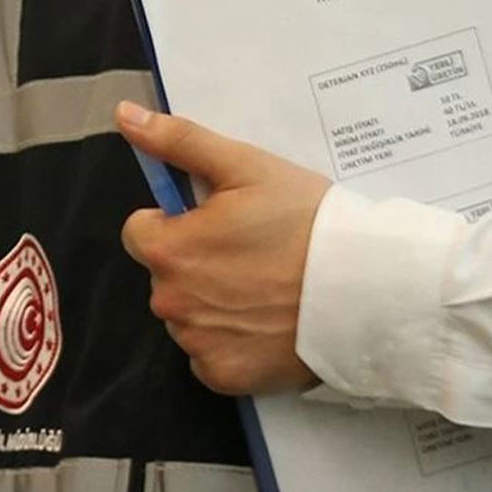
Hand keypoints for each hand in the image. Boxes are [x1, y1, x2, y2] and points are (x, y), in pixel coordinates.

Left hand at [117, 101, 331, 395]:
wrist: (368, 288)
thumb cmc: (306, 221)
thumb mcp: (245, 166)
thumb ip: (179, 142)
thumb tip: (123, 115)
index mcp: (168, 249)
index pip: (142, 232)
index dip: (178, 223)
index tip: (219, 223)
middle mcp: (169, 302)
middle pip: (166, 275)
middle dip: (196, 262)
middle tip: (252, 254)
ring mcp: (195, 344)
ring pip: (188, 316)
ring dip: (212, 303)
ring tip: (265, 288)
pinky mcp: (222, 376)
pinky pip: (209, 356)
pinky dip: (230, 342)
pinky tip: (266, 325)